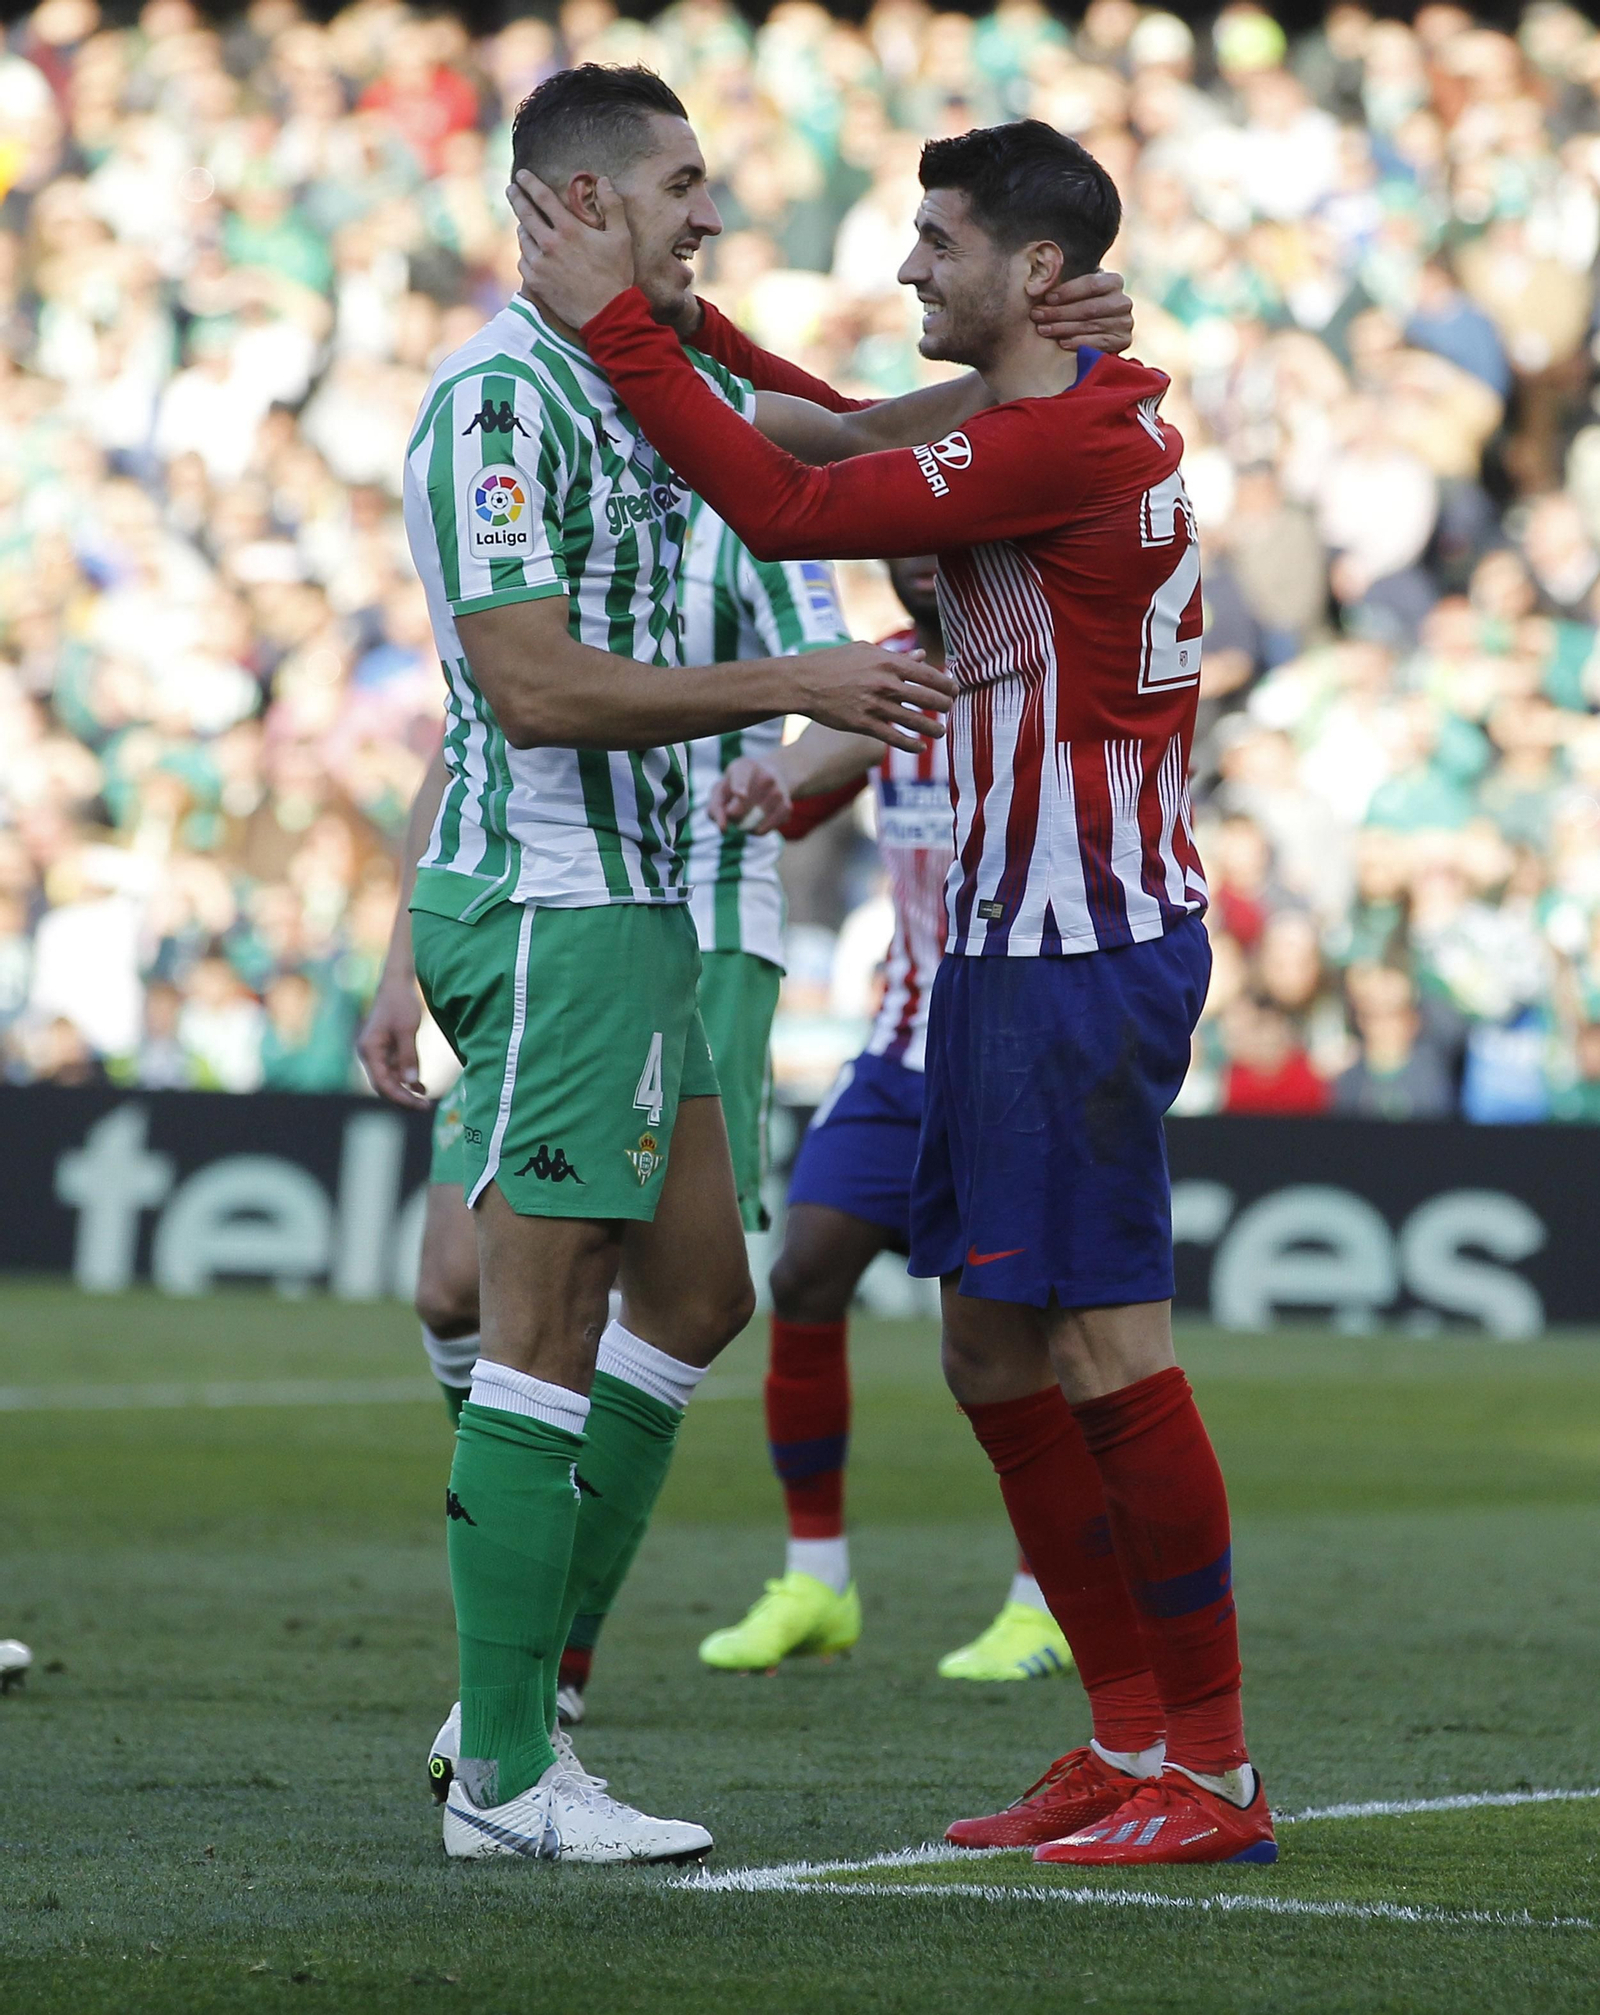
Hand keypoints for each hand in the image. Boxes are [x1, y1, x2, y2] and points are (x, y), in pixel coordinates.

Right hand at [357, 972, 429, 1109]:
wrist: (397, 984)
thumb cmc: (400, 1003)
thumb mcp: (407, 1029)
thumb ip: (408, 1056)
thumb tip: (410, 1083)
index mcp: (369, 1050)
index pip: (382, 1083)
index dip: (400, 1097)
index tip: (419, 1105)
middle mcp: (369, 1054)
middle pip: (384, 1085)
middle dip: (403, 1098)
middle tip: (425, 1107)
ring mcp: (376, 1052)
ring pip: (389, 1079)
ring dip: (405, 1090)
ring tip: (425, 1100)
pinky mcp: (385, 1049)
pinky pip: (394, 1070)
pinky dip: (406, 1079)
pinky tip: (421, 1087)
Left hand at [509, 169, 635, 328]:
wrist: (607, 314)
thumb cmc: (616, 275)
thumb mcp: (622, 237)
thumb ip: (613, 206)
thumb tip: (605, 181)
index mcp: (568, 229)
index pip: (542, 197)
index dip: (530, 183)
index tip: (522, 175)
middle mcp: (549, 243)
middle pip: (525, 213)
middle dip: (516, 197)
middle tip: (512, 189)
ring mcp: (539, 264)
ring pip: (522, 237)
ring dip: (522, 226)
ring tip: (524, 222)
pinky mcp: (535, 282)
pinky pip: (523, 260)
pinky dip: (525, 252)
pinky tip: (530, 250)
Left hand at [712, 756, 792, 835]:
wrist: (770, 776)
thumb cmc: (737, 786)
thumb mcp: (721, 789)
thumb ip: (715, 808)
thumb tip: (723, 828)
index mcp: (746, 767)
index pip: (742, 778)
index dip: (740, 787)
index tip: (740, 794)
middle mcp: (766, 777)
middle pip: (742, 809)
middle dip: (731, 816)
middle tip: (732, 810)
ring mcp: (778, 793)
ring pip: (752, 823)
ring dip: (744, 825)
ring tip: (746, 813)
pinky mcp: (787, 808)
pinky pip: (764, 830)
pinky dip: (755, 830)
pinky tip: (756, 821)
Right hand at [792, 642, 954, 751]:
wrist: (804, 682)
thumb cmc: (834, 662)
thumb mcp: (865, 651)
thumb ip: (896, 656)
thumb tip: (922, 656)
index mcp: (888, 662)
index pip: (929, 675)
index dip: (946, 684)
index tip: (954, 690)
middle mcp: (885, 684)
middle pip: (927, 698)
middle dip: (944, 706)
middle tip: (950, 710)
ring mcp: (875, 706)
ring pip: (914, 721)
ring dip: (932, 728)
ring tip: (940, 732)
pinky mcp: (863, 725)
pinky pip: (894, 738)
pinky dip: (911, 744)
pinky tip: (920, 747)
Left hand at [1031, 269, 1134, 353]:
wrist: (1096, 333)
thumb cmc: (1078, 304)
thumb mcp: (1073, 288)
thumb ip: (1061, 276)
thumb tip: (1042, 268)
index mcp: (1114, 281)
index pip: (1091, 284)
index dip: (1067, 291)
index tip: (1047, 298)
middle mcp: (1123, 301)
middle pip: (1089, 308)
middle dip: (1060, 312)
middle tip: (1037, 315)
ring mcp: (1125, 323)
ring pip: (1091, 326)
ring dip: (1063, 328)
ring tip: (1043, 329)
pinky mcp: (1123, 342)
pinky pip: (1098, 344)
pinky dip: (1079, 343)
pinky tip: (1061, 343)